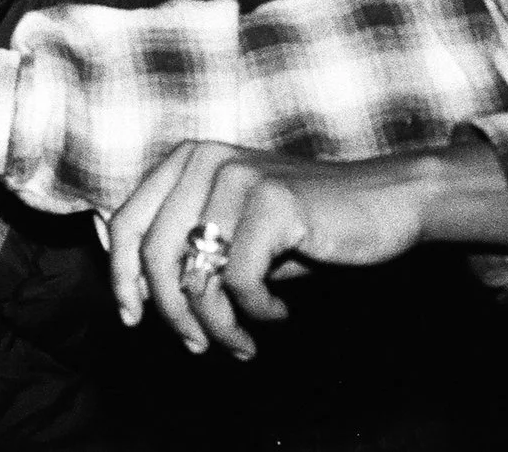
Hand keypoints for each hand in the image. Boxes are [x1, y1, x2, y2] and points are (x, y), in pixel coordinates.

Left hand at [108, 141, 507, 360]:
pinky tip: (279, 311)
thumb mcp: (235, 233)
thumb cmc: (305, 226)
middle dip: (172, 312)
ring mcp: (237, 176)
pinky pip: (242, 278)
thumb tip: (136, 293)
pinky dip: (258, 310)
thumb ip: (187, 250)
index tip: (131, 317)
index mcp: (184, 161)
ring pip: (198, 273)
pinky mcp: (273, 200)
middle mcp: (202, 160)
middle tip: (196, 346)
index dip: (120, 276)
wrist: (387, 200)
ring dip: (218, 323)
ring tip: (240, 343)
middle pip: (154, 254)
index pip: (125, 223)